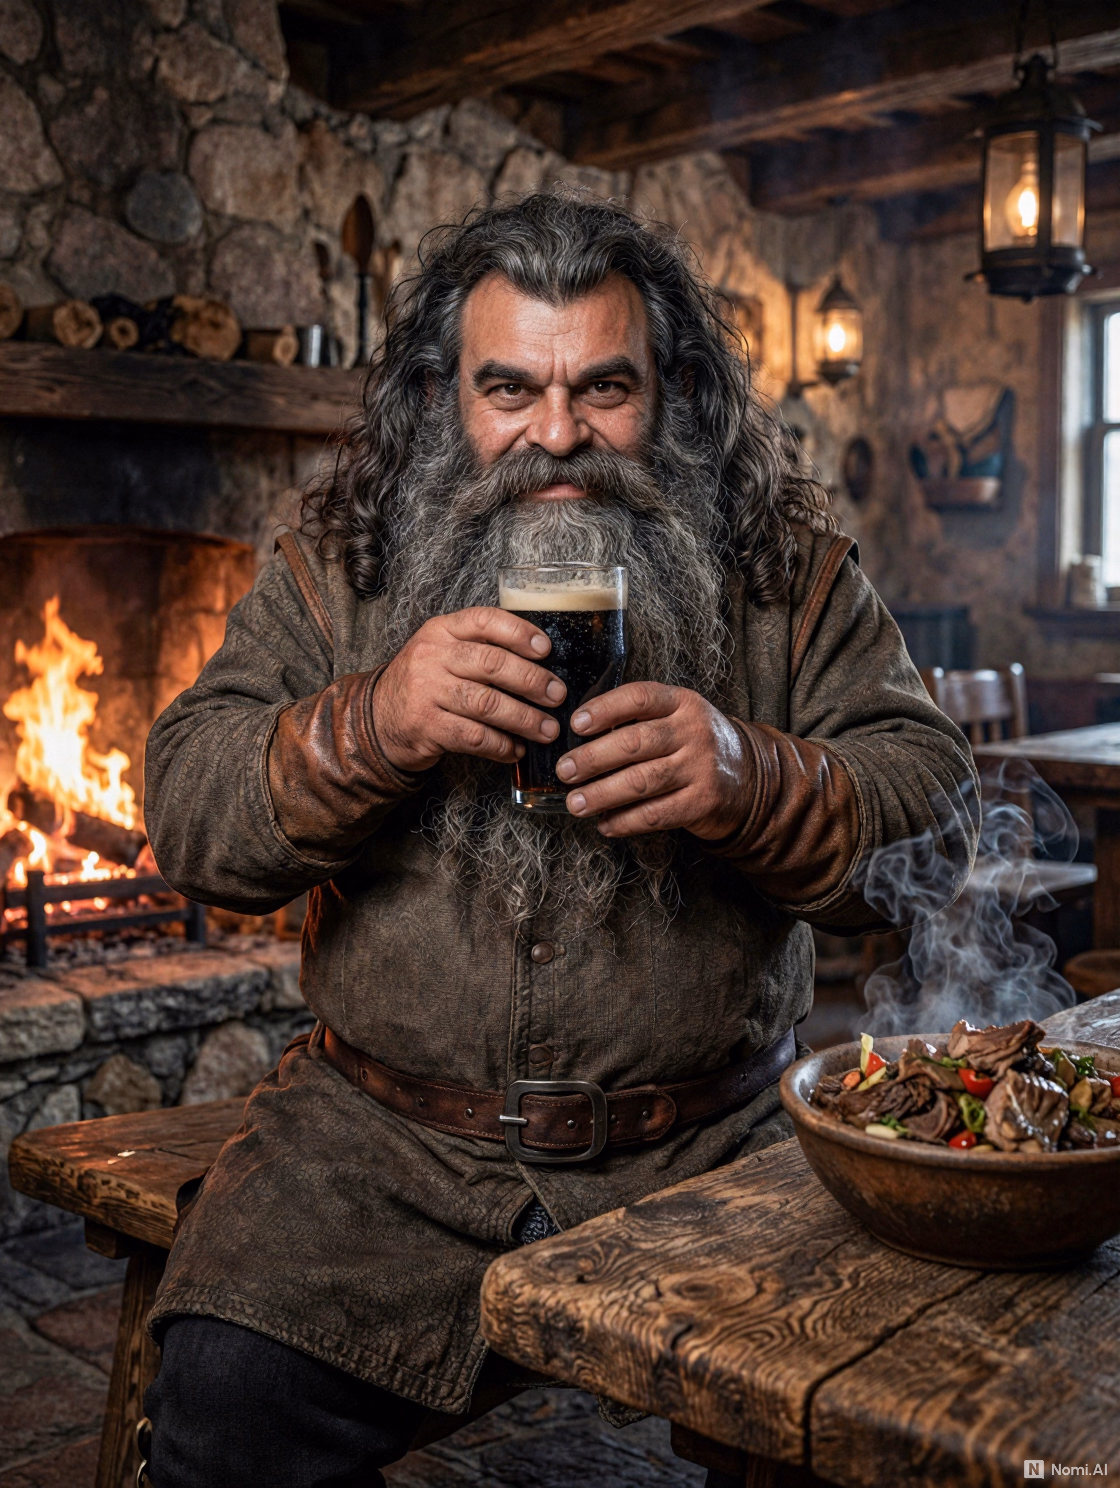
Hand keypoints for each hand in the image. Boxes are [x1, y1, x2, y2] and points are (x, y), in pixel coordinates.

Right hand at [372, 608, 565, 772]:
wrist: (377, 718)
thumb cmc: (425, 683)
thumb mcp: (443, 651)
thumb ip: (481, 648)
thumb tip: (541, 663)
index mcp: (442, 630)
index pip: (485, 621)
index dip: (520, 633)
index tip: (546, 650)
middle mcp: (433, 656)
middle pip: (492, 664)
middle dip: (532, 681)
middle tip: (556, 695)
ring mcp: (427, 692)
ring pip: (487, 704)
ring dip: (524, 719)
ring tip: (547, 729)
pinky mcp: (426, 727)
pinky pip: (474, 737)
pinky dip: (501, 746)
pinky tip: (516, 749)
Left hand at [554, 683, 749, 840]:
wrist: (750, 777)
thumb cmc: (696, 745)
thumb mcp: (678, 717)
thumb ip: (640, 720)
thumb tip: (582, 736)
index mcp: (683, 703)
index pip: (640, 698)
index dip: (604, 709)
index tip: (576, 724)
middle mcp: (693, 732)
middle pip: (635, 742)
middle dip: (593, 758)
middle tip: (565, 771)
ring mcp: (700, 768)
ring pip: (641, 781)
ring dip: (602, 794)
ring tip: (575, 803)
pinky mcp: (702, 802)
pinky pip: (656, 814)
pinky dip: (625, 822)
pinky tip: (605, 824)